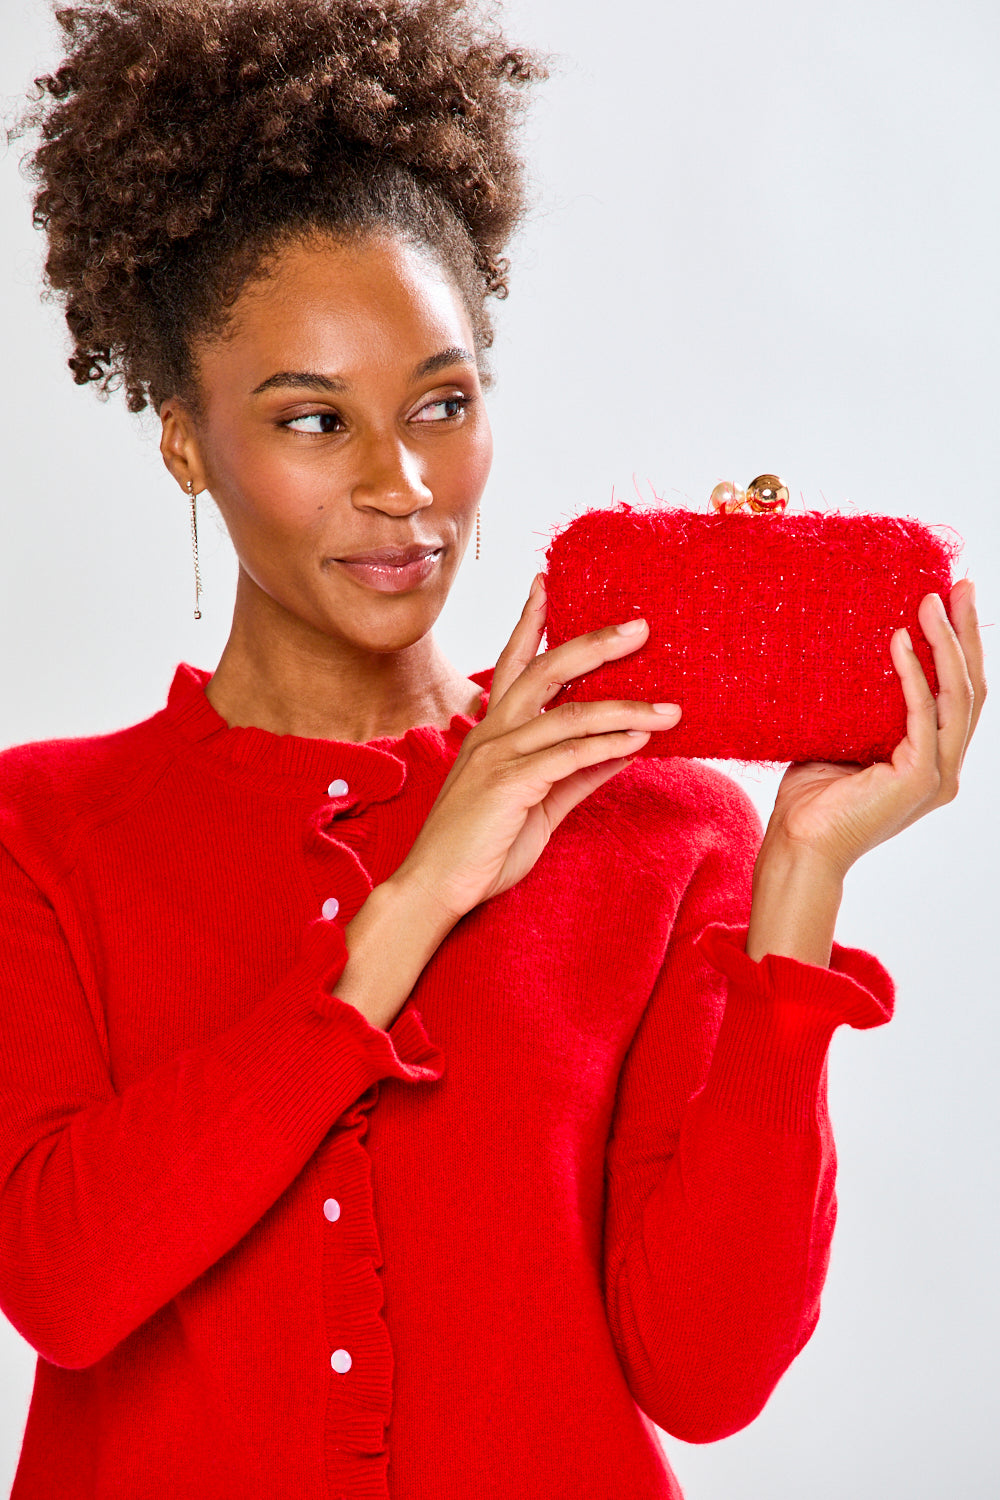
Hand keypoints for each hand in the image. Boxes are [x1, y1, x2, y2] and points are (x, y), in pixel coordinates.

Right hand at [393, 581, 678, 923]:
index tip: (549, 581)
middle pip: (546, 669)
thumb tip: (627, 748)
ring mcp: (498, 756)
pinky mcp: (508, 785)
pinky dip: (607, 746)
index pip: (514, 663)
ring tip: (671, 709)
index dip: (531, 621)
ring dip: (626, 708)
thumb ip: (579, 772)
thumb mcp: (540, 803)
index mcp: (493, 730)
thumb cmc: (483, 847)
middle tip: (642, 626)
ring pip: (569, 713)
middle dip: (596, 644)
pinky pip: (567, 756)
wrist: (435, 888)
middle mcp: (493, 732)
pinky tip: (639, 743)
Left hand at [756, 581, 986, 882]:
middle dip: (967, 633)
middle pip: (972, 688)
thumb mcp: (845, 740)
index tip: (951, 599)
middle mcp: (945, 769)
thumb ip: (865, 708)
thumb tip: (868, 655)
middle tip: (960, 585)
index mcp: (932, 761)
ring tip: (930, 600)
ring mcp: (937, 776)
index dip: (961, 646)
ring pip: (958, 697)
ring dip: (947, 644)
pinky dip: (912, 675)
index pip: (960, 694)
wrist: (797, 846)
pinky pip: (921, 714)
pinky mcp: (918, 780)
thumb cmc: (812, 799)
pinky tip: (899, 641)